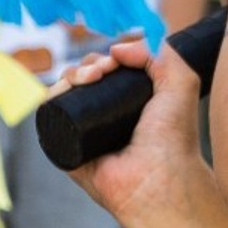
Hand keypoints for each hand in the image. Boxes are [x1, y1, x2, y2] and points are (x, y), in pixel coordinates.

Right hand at [59, 41, 214, 227]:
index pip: (110, 71)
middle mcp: (107, 117)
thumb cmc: (174, 136)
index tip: (115, 60)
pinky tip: (61, 91)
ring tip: (86, 79)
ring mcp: (85, 131)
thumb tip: (118, 49)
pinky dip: (48, 97)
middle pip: (84, 77)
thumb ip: (160, 53)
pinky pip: (47, 116)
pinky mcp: (66, 147)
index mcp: (132, 103)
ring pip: (65, 92)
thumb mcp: (180, 82)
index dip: (107, 58)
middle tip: (100, 71)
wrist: (159, 178)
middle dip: (88, 64)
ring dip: (69, 75)